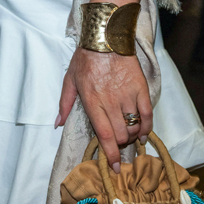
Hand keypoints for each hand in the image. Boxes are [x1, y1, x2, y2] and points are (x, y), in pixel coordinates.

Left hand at [56, 47, 152, 172]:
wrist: (106, 36)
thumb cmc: (86, 58)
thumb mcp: (69, 79)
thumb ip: (64, 103)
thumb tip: (57, 124)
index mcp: (92, 101)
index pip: (104, 135)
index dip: (110, 154)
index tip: (114, 167)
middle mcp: (110, 101)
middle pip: (121, 134)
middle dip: (120, 145)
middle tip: (118, 145)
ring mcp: (127, 95)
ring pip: (133, 126)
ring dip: (132, 136)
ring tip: (128, 136)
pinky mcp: (140, 88)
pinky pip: (147, 113)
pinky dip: (147, 127)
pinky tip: (143, 133)